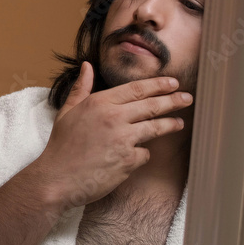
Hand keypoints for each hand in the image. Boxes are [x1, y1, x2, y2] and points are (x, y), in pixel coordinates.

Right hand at [30, 61, 192, 210]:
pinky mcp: (128, 160)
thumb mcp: (67, 111)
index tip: (172, 83)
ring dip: (170, 124)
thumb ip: (81, 88)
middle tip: (187, 98)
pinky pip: (144, 154)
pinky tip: (137, 156)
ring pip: (155, 128)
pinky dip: (142, 154)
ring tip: (179, 123)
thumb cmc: (60, 146)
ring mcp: (123, 139)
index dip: (158, 85)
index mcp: (99, 103)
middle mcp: (114, 118)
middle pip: (152, 105)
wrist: (56, 179)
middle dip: (173, 100)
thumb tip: (88, 65)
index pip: (136, 89)